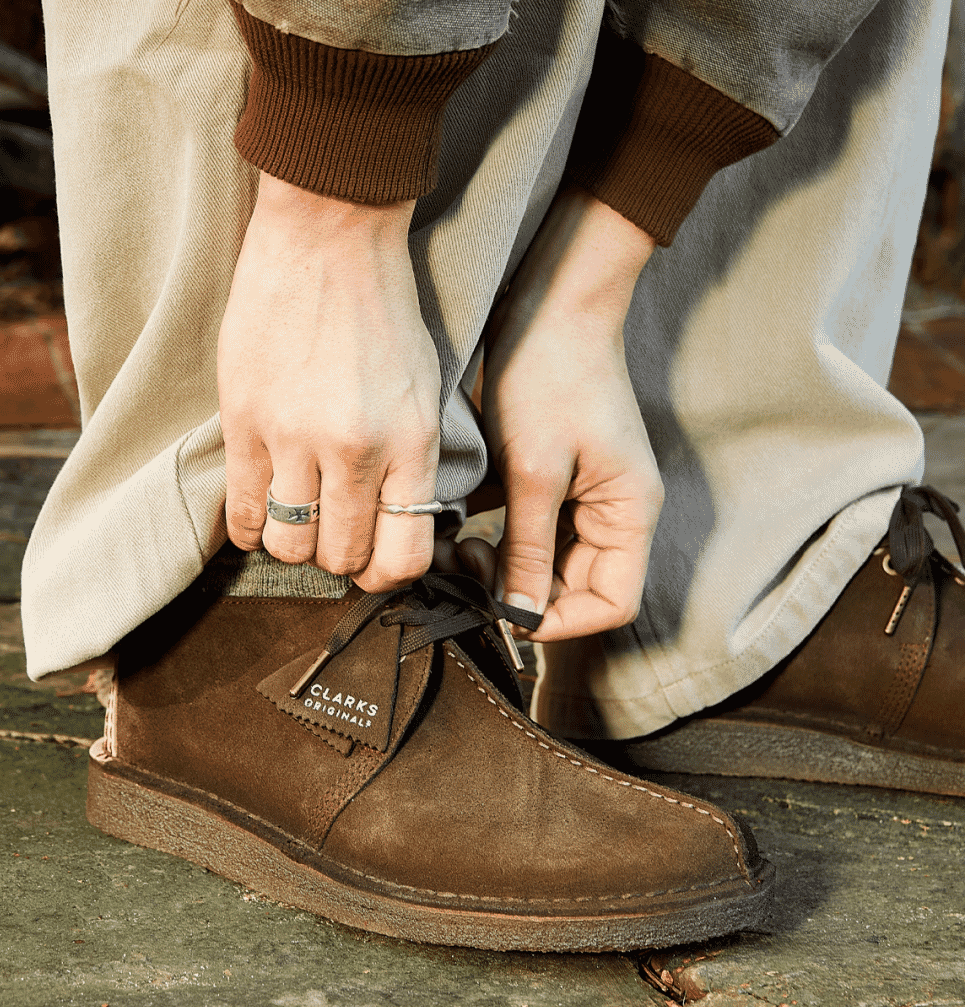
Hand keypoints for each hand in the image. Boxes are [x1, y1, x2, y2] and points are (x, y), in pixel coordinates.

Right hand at [217, 173, 441, 590]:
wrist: (330, 236)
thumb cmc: (384, 313)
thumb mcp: (425, 392)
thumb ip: (413, 464)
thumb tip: (400, 527)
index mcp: (412, 444)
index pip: (403, 555)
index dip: (387, 574)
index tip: (374, 562)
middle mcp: (356, 450)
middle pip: (342, 557)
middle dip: (340, 560)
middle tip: (334, 538)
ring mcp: (295, 437)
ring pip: (290, 544)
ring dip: (294, 544)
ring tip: (297, 520)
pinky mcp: (243, 419)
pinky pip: (241, 511)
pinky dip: (249, 528)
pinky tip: (259, 512)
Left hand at [472, 187, 662, 640]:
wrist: (549, 303)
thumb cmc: (552, 375)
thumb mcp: (534, 471)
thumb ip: (528, 548)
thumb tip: (518, 616)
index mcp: (629, 514)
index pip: (611, 603)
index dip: (559, 621)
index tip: (503, 613)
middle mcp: (616, 514)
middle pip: (576, 589)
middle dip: (522, 592)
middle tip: (467, 569)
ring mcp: (588, 498)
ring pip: (549, 565)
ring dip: (505, 568)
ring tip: (459, 549)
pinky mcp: (558, 482)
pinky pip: (533, 532)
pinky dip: (499, 539)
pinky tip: (460, 526)